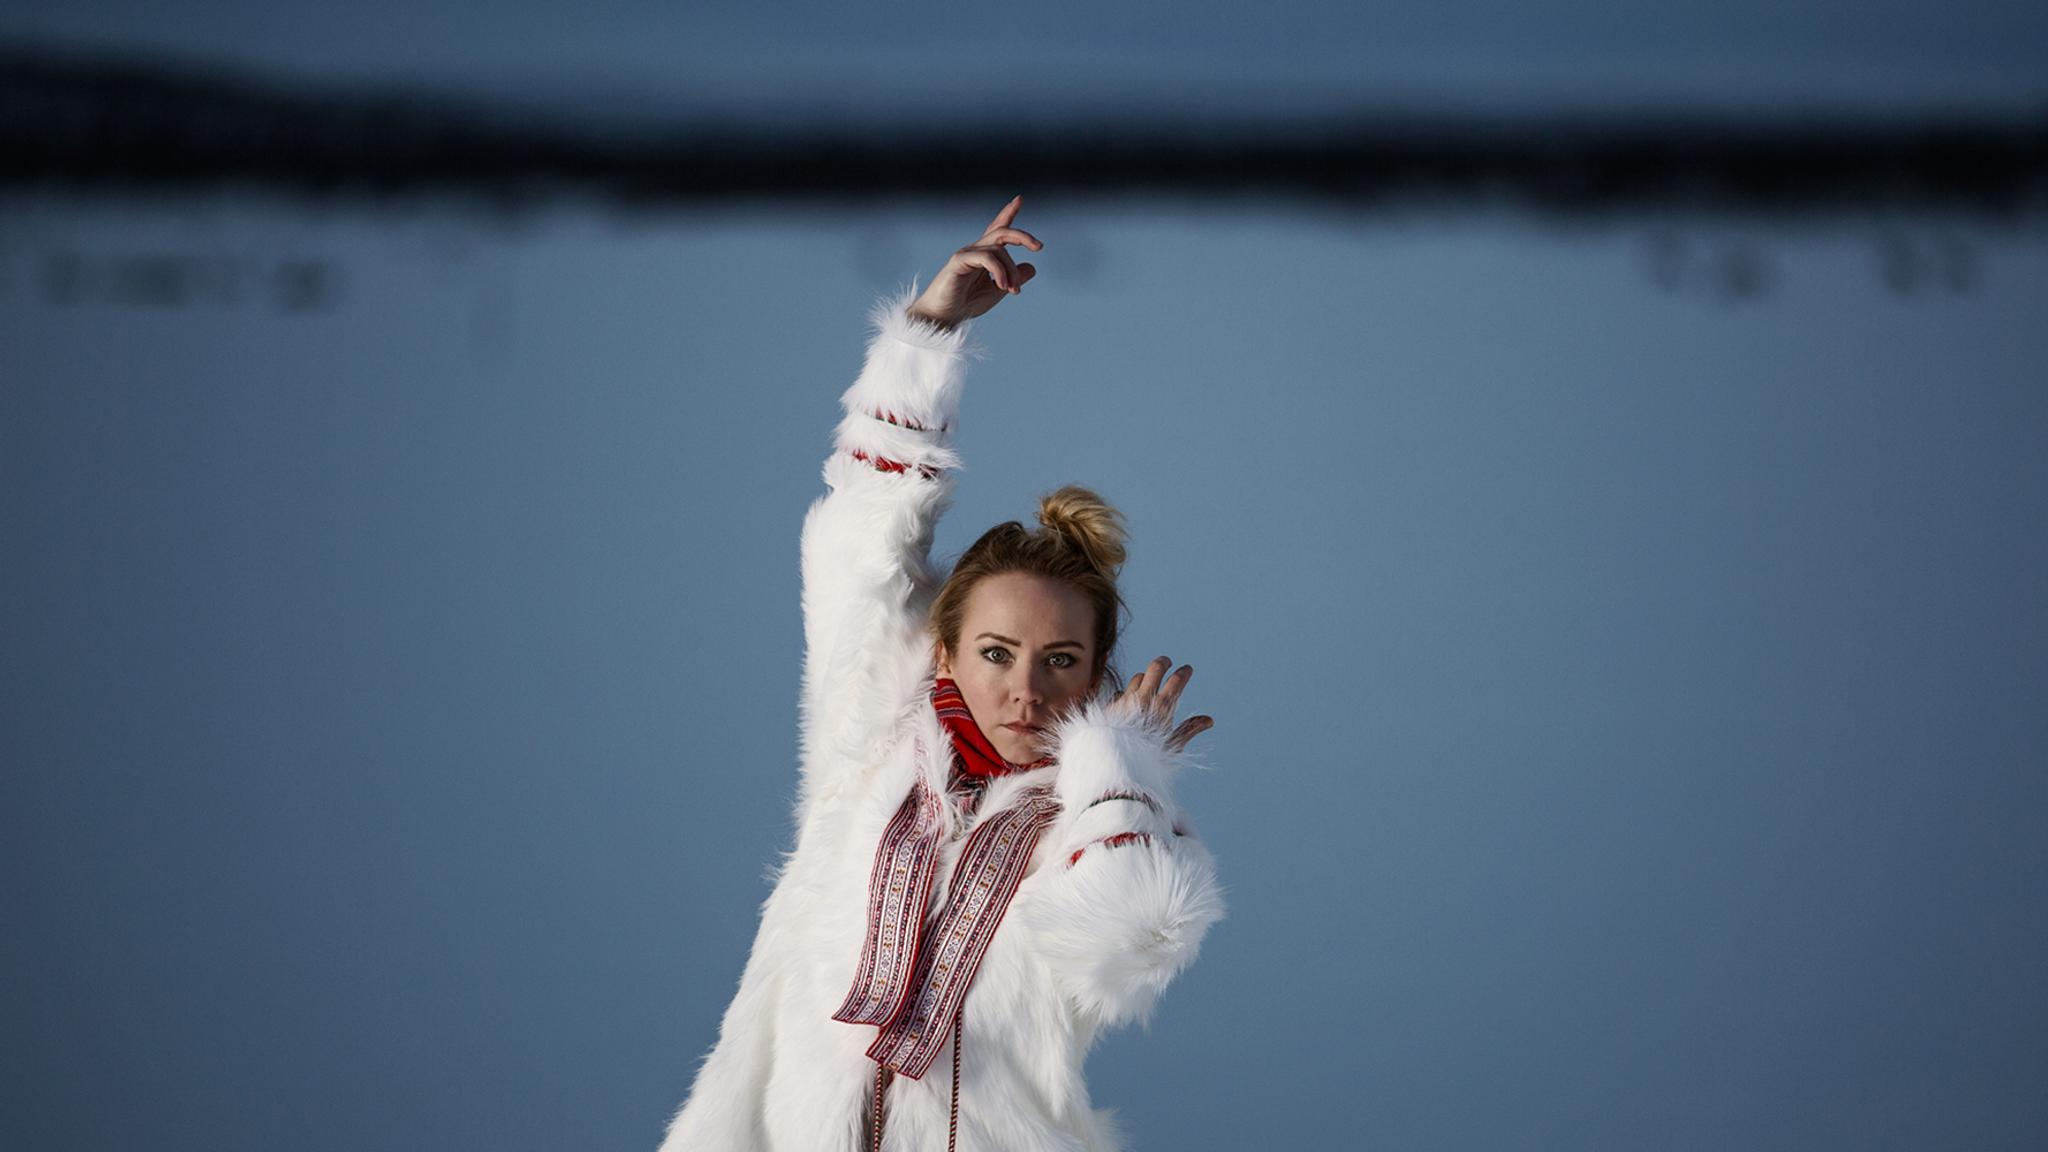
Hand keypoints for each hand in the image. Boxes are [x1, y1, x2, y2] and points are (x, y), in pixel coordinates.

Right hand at [905, 195, 1041, 329]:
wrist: (942, 317)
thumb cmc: (966, 303)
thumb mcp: (997, 291)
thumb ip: (1013, 278)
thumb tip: (1032, 267)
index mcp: (983, 255)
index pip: (997, 229)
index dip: (1008, 213)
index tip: (1020, 199)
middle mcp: (975, 250)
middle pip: (1002, 232)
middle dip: (1022, 236)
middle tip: (1039, 247)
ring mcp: (966, 254)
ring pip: (999, 250)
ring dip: (1012, 271)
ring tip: (1014, 291)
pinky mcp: (959, 261)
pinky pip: (986, 258)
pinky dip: (1000, 272)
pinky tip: (1003, 287)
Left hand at [1112, 656, 1214, 752]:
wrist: (1116, 765)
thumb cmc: (1148, 758)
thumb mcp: (1173, 746)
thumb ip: (1189, 729)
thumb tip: (1209, 720)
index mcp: (1162, 707)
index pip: (1177, 680)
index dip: (1184, 672)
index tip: (1187, 669)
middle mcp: (1143, 699)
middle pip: (1155, 668)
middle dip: (1164, 662)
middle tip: (1168, 662)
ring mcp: (1125, 700)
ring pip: (1137, 677)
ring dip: (1146, 677)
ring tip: (1150, 682)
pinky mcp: (1112, 706)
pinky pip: (1121, 692)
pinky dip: (1128, 693)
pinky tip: (1130, 701)